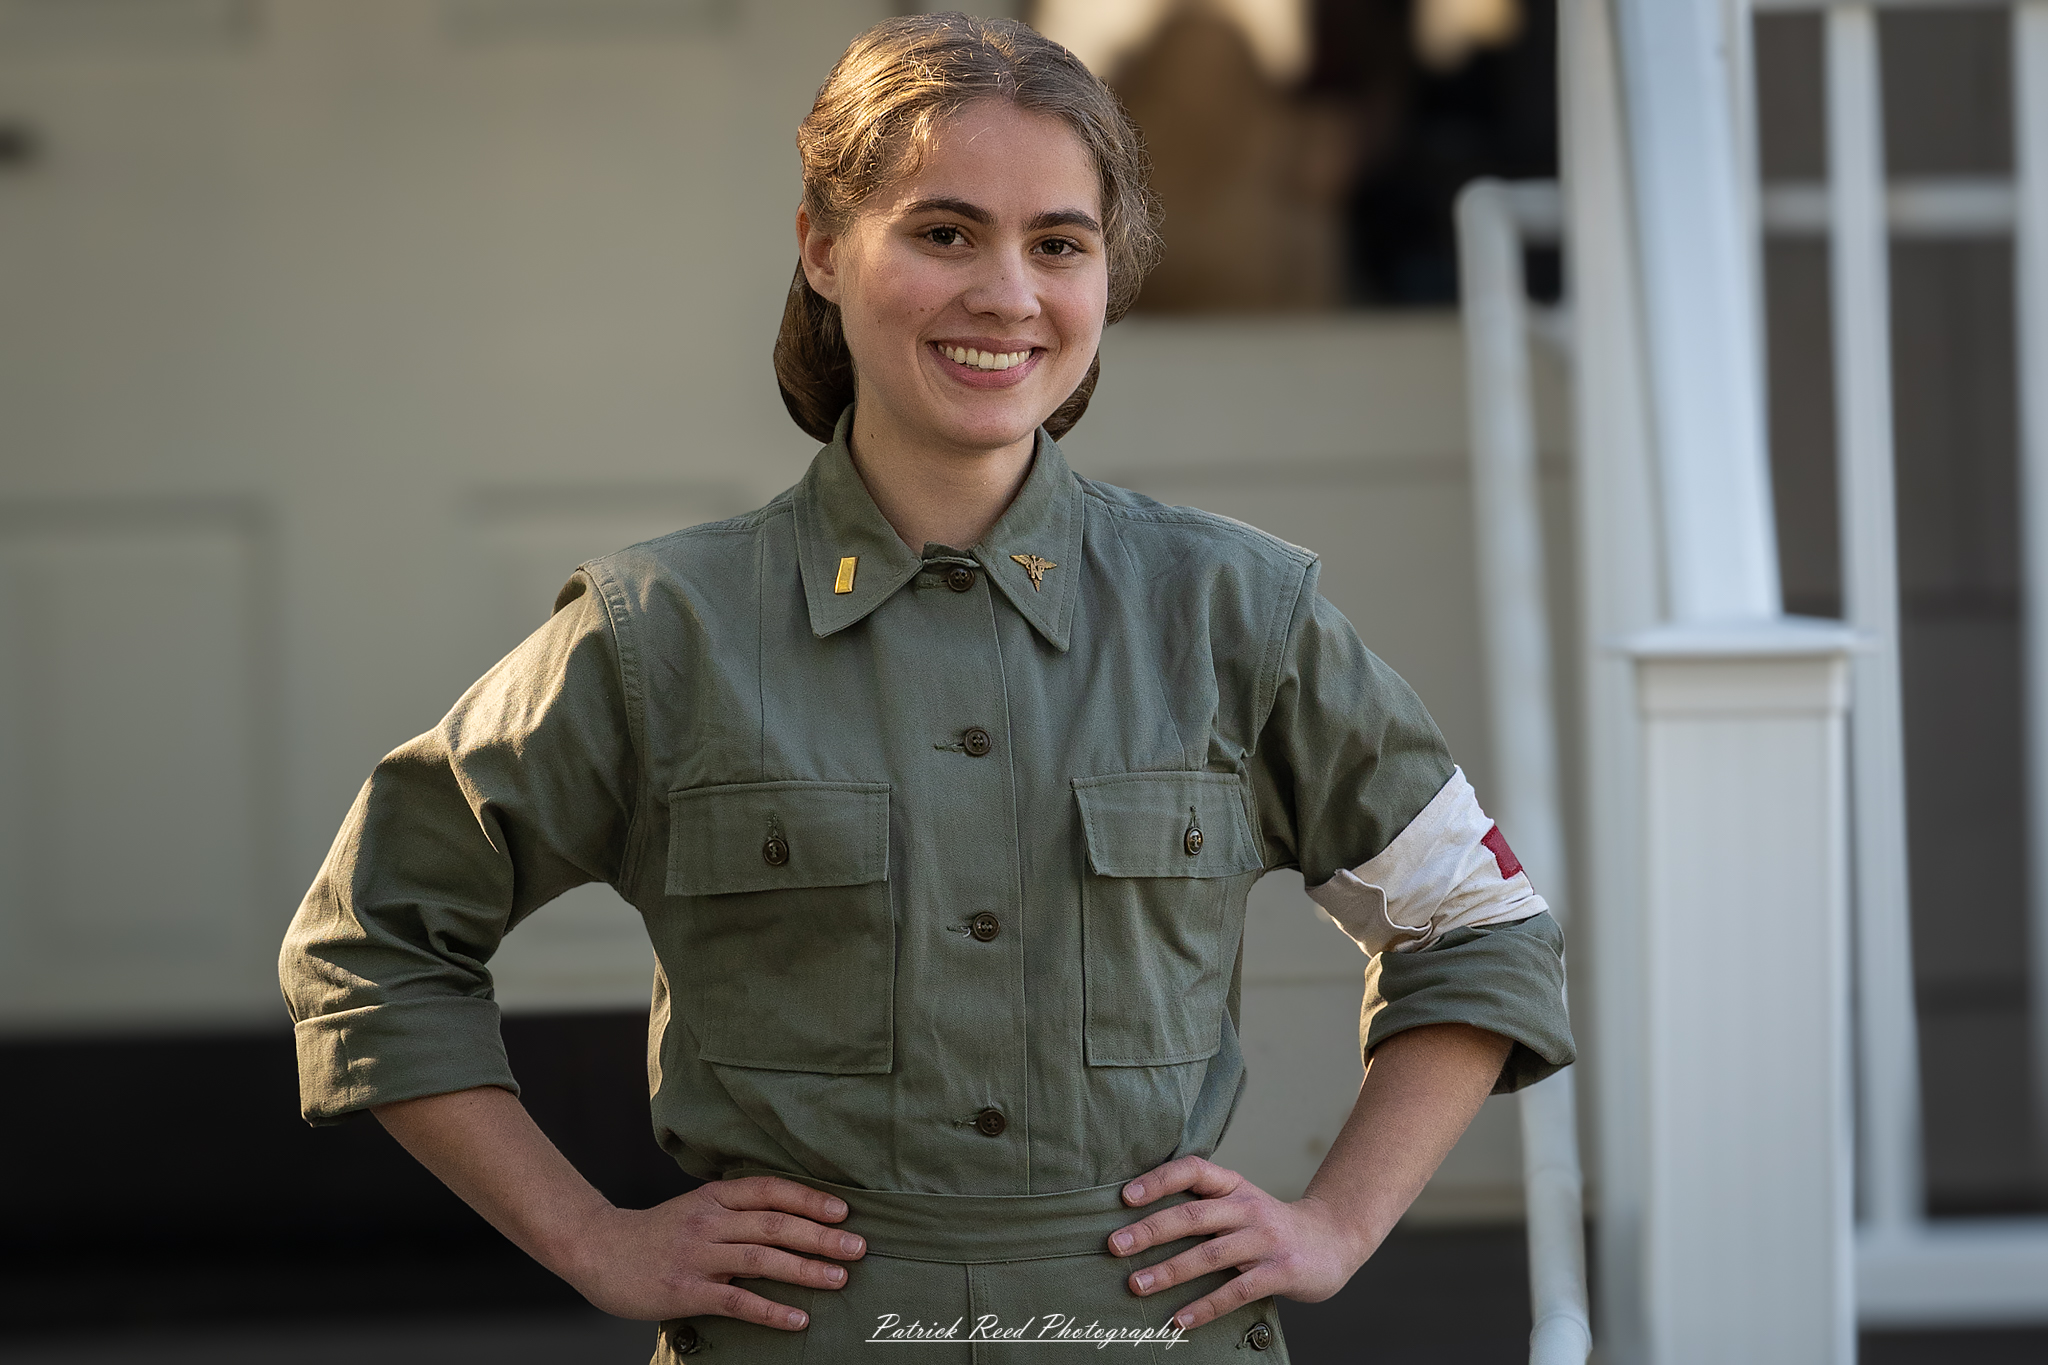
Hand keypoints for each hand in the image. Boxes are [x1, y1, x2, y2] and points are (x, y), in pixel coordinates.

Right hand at [556, 1175, 866, 1328]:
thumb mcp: (697, 1208)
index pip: (770, 1190)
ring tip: (840, 1279)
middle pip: (775, 1224)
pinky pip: (736, 1302)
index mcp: (714, 1197)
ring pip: (761, 1260)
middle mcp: (709, 1221)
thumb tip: (790, 1220)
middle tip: (859, 1248)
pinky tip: (798, 1319)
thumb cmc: (655, 1232)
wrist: (598, 1249)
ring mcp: (697, 1255)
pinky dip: (770, 1311)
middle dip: (821, 1236)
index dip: (809, 1199)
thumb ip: (737, 1212)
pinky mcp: (686, 1290)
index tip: (843, 1212)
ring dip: (805, 1269)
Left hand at [1106, 1156, 1368, 1329]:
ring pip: (1210, 1254)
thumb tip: (1140, 1221)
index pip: (1192, 1171)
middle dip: (1150, 1231)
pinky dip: (1205, 1306)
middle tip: (1114, 1245)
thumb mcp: (1241, 1202)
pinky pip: (1236, 1291)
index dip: (1158, 1180)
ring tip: (1136, 1285)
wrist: (1333, 1239)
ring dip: (1170, 1271)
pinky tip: (1179, 1320)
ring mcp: (1265, 1240)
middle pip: (1193, 1216)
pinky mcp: (1279, 1272)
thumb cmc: (1270, 1225)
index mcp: (1234, 1186)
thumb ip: (1203, 1205)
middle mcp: (1248, 1208)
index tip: (1125, 1197)